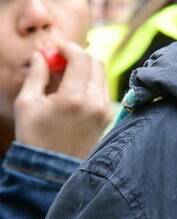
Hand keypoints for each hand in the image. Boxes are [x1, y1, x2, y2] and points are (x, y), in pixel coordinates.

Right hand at [14, 43, 112, 159]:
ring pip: (102, 75)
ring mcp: (104, 109)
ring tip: (64, 77)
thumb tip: (42, 55)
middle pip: (95, 63)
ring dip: (85, 69)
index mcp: (74, 98)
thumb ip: (36, 75)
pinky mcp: (108, 116)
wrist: (50, 170)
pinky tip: (73, 89)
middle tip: (59, 61)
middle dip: (78, 57)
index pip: (81, 58)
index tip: (57, 48)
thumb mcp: (27, 104)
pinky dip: (91, 82)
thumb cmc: (34, 137)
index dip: (69, 48)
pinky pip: (103, 89)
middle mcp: (95, 101)